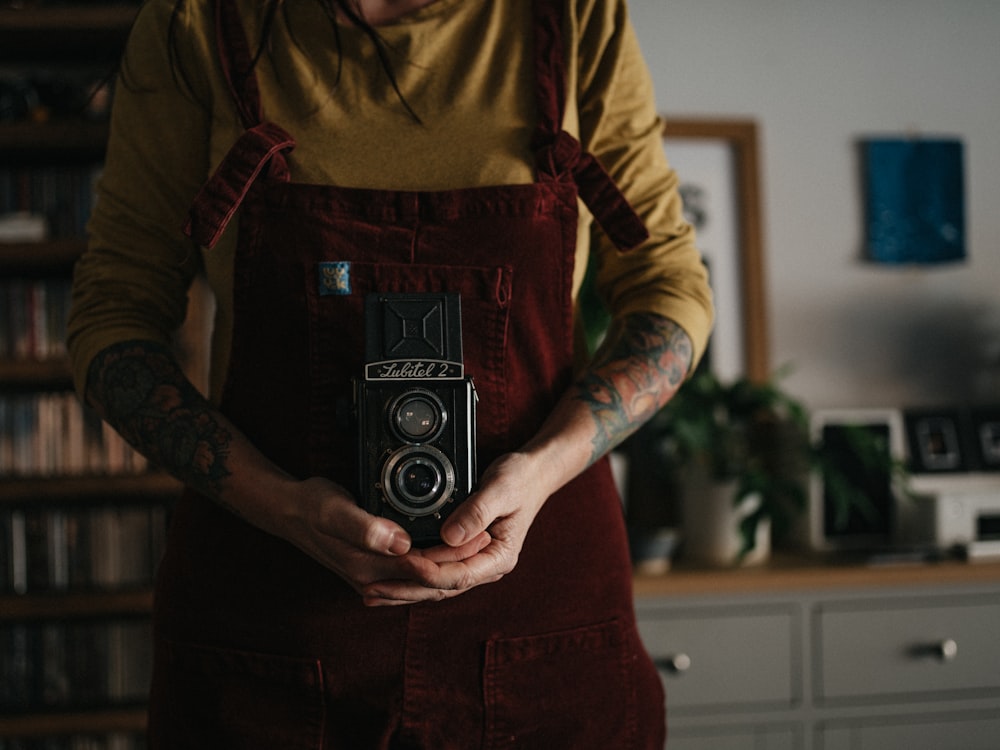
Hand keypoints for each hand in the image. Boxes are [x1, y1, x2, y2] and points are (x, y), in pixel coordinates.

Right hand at [275, 476, 490, 599]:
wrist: (289, 512)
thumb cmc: (312, 506)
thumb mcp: (334, 510)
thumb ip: (364, 527)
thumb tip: (398, 543)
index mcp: (369, 568)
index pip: (425, 569)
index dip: (455, 554)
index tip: (479, 535)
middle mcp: (373, 580)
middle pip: (429, 578)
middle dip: (461, 560)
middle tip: (489, 536)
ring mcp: (373, 578)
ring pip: (423, 580)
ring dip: (451, 564)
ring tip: (476, 542)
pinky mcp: (374, 571)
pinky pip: (412, 575)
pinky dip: (433, 566)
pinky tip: (448, 554)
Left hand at [360, 451, 551, 605]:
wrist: (531, 475)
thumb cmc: (519, 479)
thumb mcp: (502, 489)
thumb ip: (477, 511)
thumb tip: (450, 536)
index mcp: (499, 558)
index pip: (459, 574)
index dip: (428, 572)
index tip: (403, 563)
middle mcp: (486, 567)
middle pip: (441, 588)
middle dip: (405, 589)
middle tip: (371, 588)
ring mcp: (474, 563)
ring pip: (434, 585)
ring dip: (403, 589)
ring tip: (369, 592)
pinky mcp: (462, 555)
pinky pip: (434, 571)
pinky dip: (410, 576)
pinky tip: (386, 578)